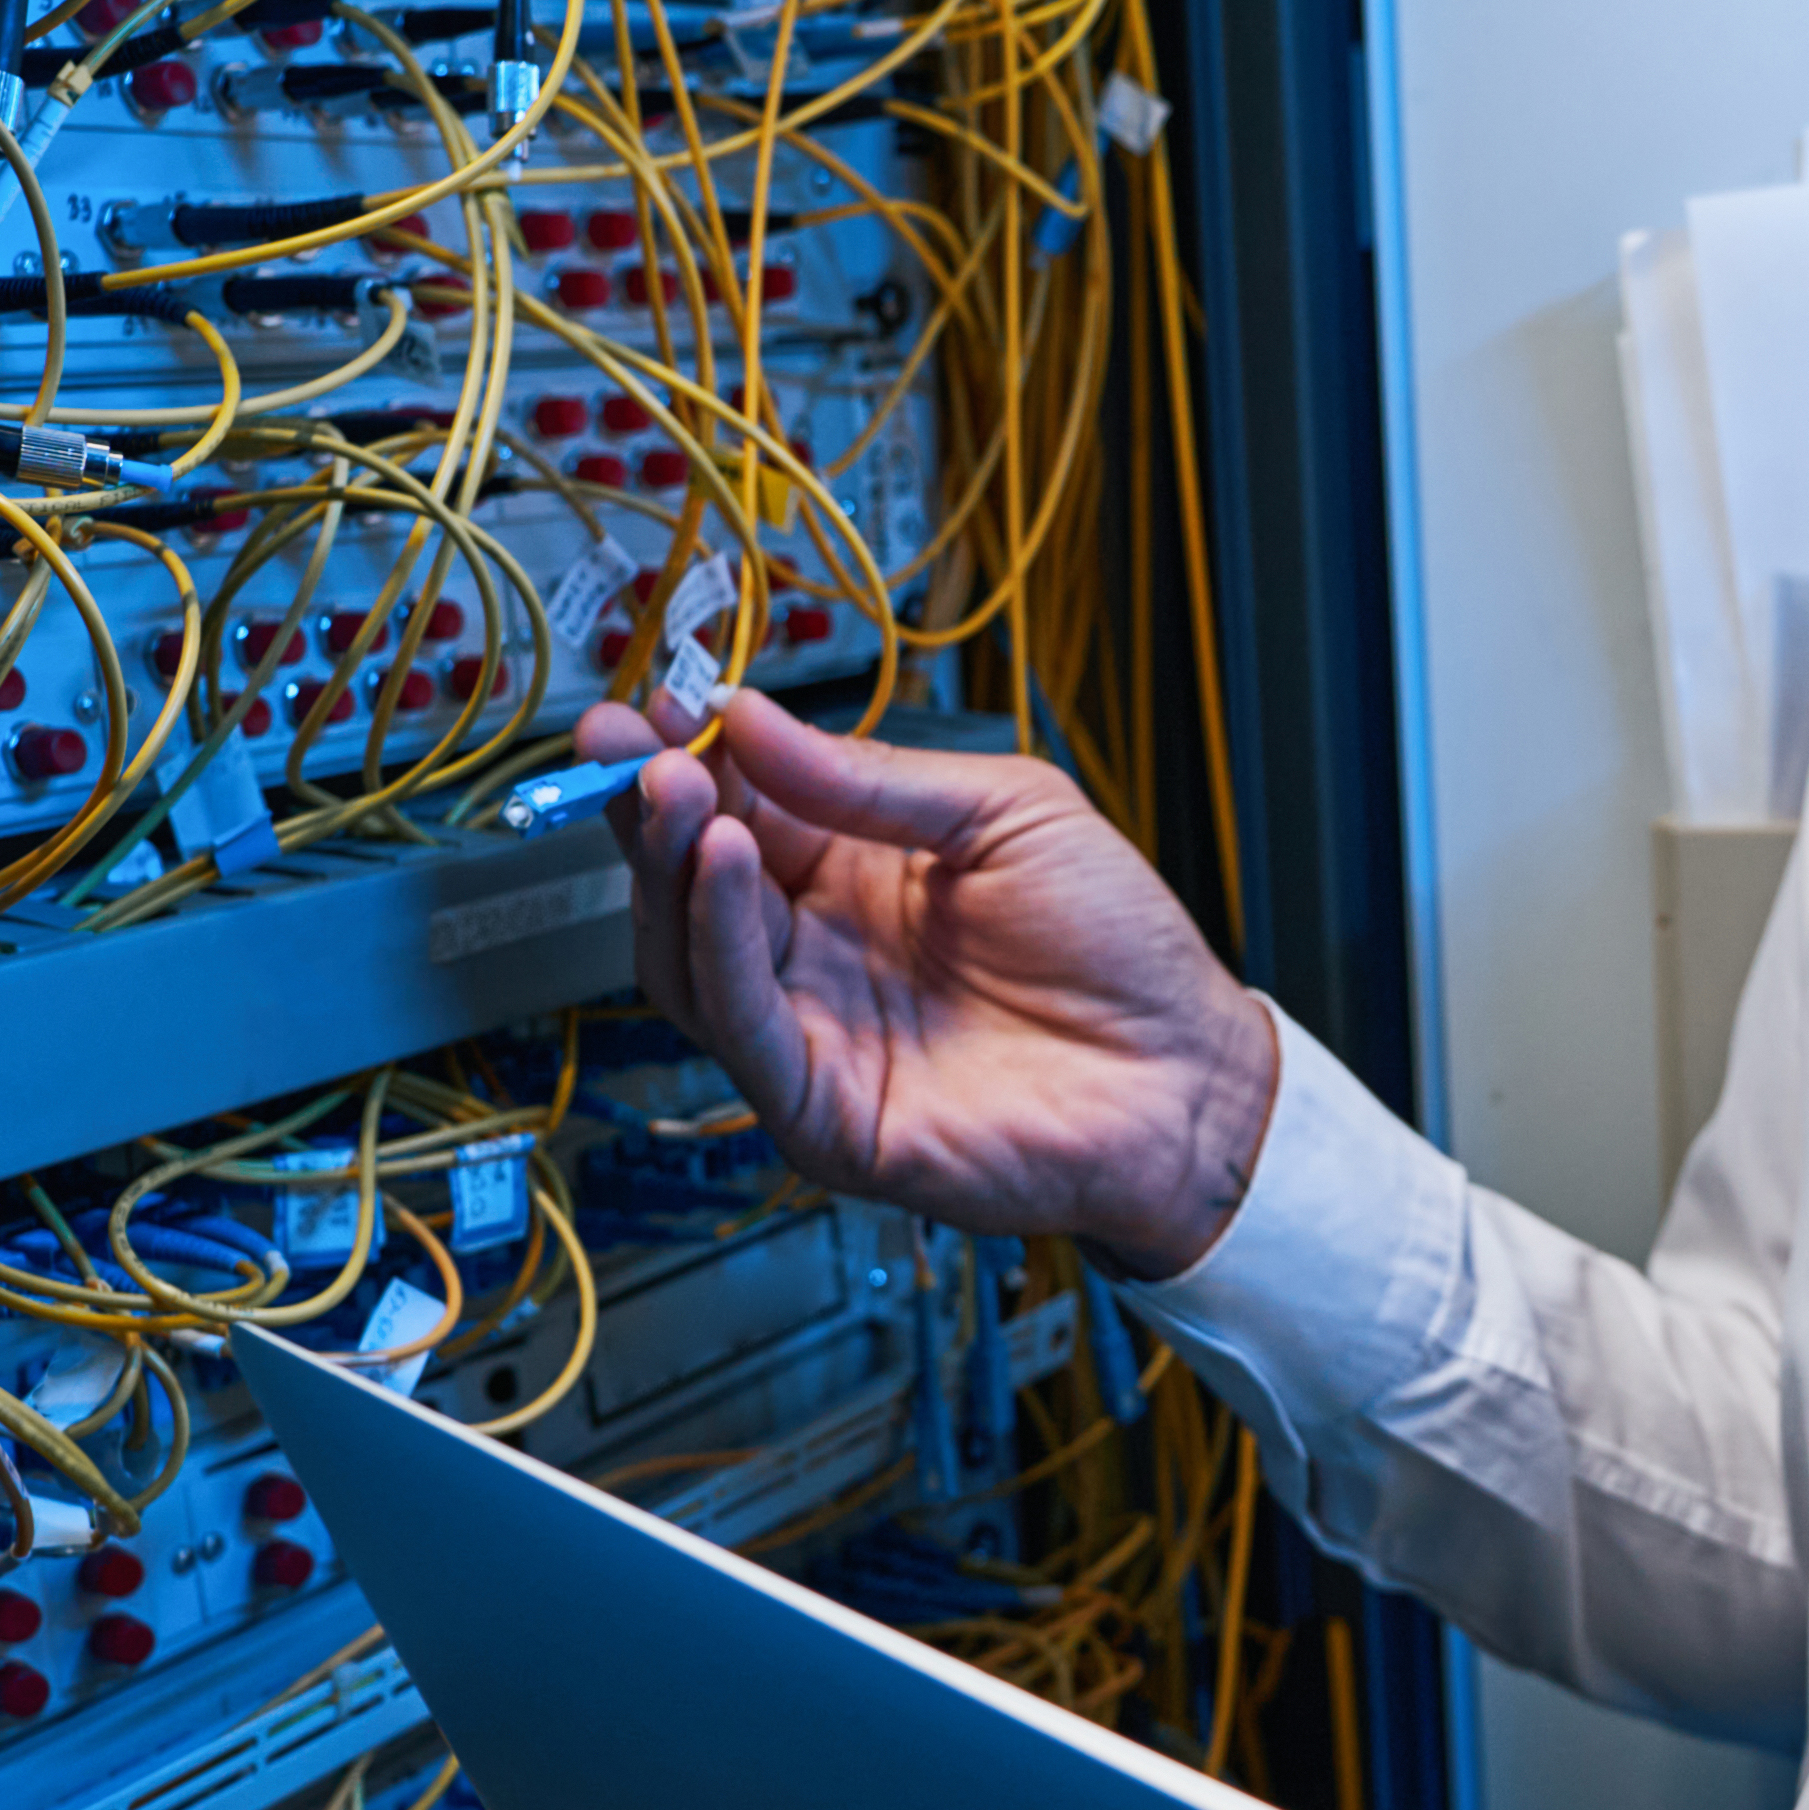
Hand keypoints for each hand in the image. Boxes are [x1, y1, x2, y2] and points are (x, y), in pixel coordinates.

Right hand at [580, 690, 1279, 1277]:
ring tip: (676, 785)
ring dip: (671, 865)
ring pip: (688, 952)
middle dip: (650, 801)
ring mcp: (810, 1033)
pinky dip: (718, 941)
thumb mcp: (1005, 815)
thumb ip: (873, 778)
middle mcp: (814, 956)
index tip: (655, 700)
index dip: (691, 755)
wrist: (1184, 1075)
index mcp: (853, 877)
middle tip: (624, 737)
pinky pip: (741, 1025)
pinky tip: (726, 865)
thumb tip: (750, 716)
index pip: (739, 809)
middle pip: (692, 878)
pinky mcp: (819, 1109)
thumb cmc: (1117, 953)